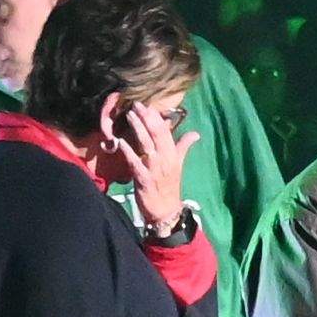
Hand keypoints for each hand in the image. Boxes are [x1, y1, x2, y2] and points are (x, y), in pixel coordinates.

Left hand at [101, 89, 193, 234]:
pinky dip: (128, 152)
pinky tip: (120, 142)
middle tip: (137, 105)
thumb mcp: (178, 165)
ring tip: (130, 116)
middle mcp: (165, 160)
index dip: (156, 118)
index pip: (166, 132)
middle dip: (146, 119)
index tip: (147, 105)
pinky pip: (135, 163)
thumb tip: (195, 134)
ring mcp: (154, 169)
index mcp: (173, 155)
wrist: (165, 210)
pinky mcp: (144, 179)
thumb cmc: (169, 187)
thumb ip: (183, 147)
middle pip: (156, 135)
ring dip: (138, 129)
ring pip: (146, 145)